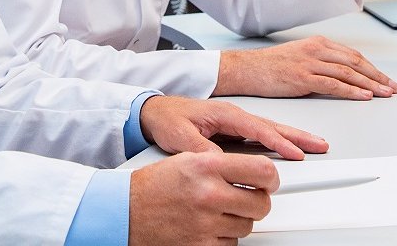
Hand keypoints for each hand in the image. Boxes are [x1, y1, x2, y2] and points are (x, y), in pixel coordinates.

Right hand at [129, 152, 277, 245]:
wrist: (125, 212)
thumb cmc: (154, 185)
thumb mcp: (188, 160)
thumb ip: (224, 164)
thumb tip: (258, 172)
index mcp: (206, 167)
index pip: (262, 171)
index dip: (271, 179)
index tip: (269, 182)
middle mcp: (208, 194)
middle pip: (261, 204)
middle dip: (257, 202)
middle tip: (246, 198)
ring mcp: (205, 224)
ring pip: (247, 226)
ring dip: (237, 220)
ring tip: (216, 211)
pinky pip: (230, 244)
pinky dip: (222, 237)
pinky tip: (207, 226)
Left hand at [139, 95, 328, 159]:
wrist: (155, 111)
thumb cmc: (168, 119)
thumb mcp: (181, 137)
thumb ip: (203, 150)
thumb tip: (220, 163)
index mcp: (227, 114)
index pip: (260, 129)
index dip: (280, 142)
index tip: (296, 153)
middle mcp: (236, 115)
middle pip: (275, 126)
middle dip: (299, 136)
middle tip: (320, 145)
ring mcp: (237, 121)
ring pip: (272, 129)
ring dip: (294, 137)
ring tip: (313, 145)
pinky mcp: (234, 128)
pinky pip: (263, 134)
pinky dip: (280, 139)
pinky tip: (289, 147)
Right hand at [213, 36, 396, 99]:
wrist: (246, 69)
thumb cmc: (270, 66)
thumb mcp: (299, 58)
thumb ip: (320, 63)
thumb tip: (340, 76)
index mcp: (318, 43)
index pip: (352, 55)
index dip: (372, 68)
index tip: (384, 79)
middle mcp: (317, 50)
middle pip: (355, 62)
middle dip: (377, 76)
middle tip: (391, 87)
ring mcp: (310, 63)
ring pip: (348, 73)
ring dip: (370, 84)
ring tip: (383, 93)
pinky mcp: (303, 77)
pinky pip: (334, 84)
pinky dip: (352, 90)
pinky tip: (363, 96)